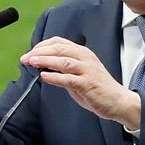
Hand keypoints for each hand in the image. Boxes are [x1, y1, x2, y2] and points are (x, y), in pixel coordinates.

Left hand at [20, 37, 140, 129]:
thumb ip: (63, 71)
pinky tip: (44, 76)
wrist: (118, 102)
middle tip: (25, 58)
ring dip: (45, 60)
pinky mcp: (88, 84)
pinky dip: (55, 77)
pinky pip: (69, 78)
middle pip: (59, 48)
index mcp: (82, 53)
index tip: (29, 54)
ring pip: (63, 60)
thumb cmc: (98, 90)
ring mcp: (87, 70)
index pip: (59, 42)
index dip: (42, 46)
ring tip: (32, 62)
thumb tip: (44, 69)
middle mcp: (85, 58)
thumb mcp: (78, 76)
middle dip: (39, 52)